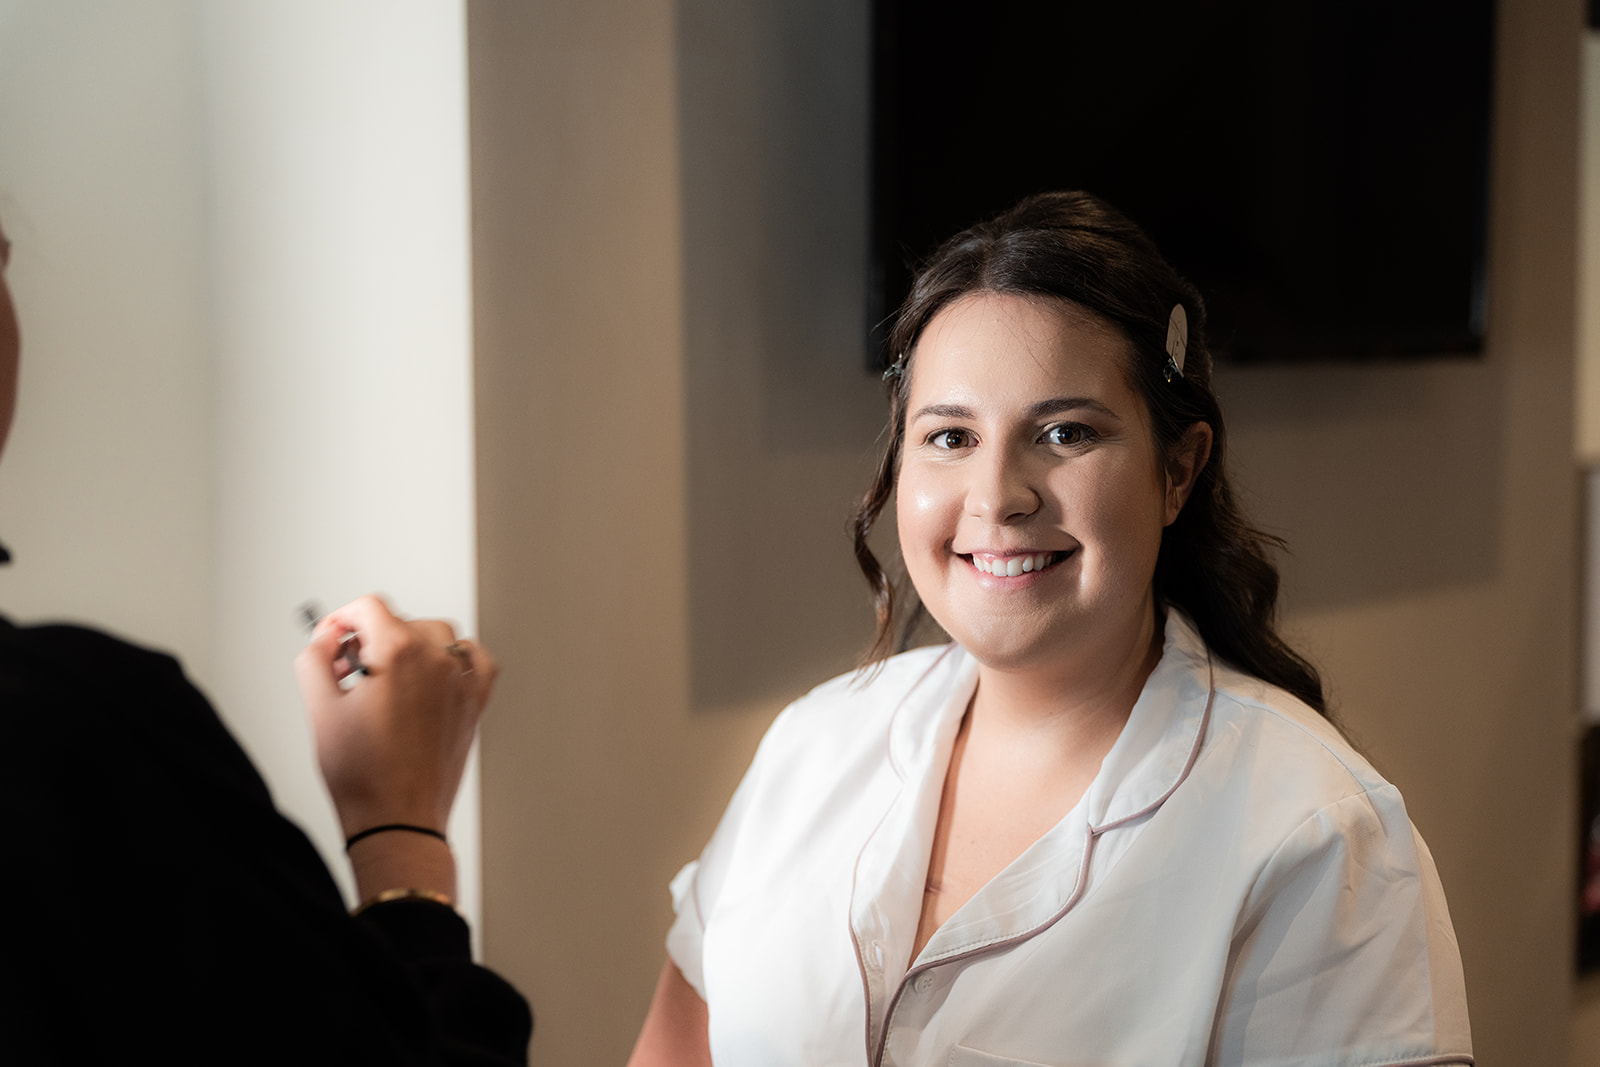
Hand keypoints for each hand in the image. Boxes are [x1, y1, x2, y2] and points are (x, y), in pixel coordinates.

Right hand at [294, 594, 497, 840]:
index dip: (342, 618)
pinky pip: (475, 660)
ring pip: (439, 636)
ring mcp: (462, 681)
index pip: (369, 607)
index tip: (332, 637)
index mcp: (401, 652)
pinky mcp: (476, 703)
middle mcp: (438, 660)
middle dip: (369, 638)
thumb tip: (326, 637)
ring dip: (409, 645)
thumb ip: (315, 658)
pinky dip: (455, 658)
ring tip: (384, 675)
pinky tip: (432, 674)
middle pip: (401, 621)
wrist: (398, 819)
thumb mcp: (320, 708)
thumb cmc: (363, 774)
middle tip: (346, 670)